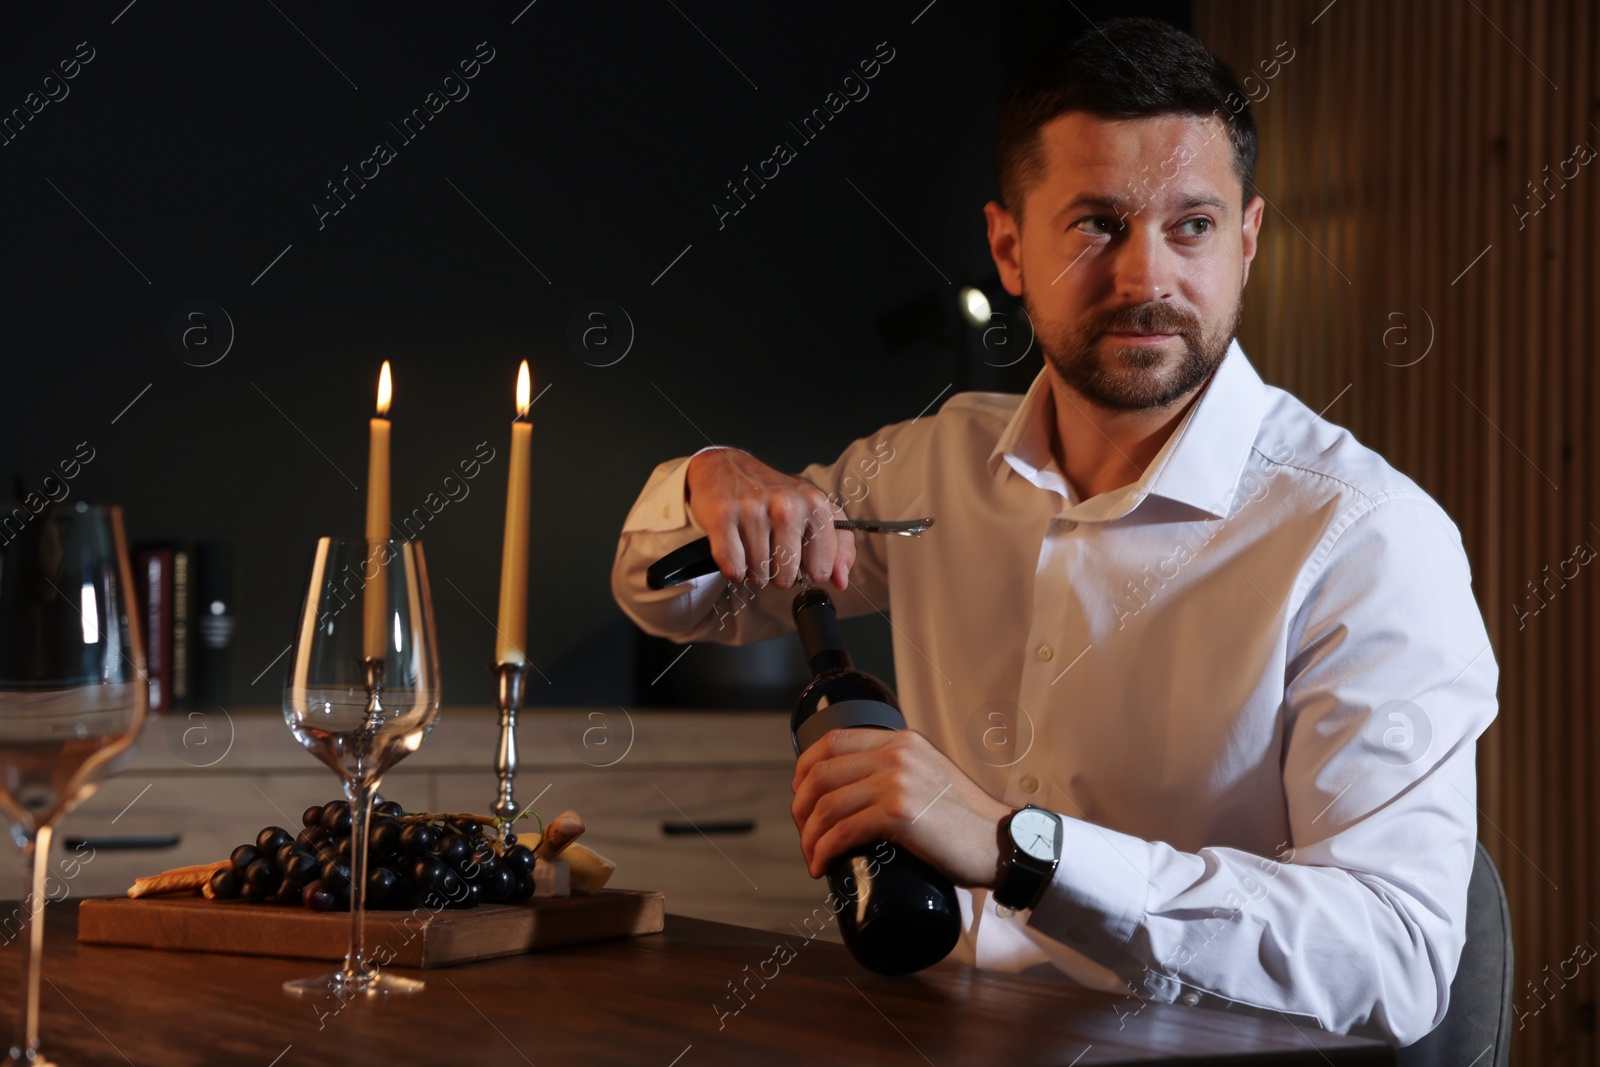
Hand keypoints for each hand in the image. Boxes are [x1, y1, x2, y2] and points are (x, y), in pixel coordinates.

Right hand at [686, 448, 854, 589]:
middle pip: (787, 576)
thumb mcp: (814, 511)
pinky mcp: (723, 516)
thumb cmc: (771, 494)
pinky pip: (734, 568)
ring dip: (753, 569)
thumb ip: (839, 546)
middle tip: (771, 550)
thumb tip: (841, 581)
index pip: (821, 567)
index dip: (808, 570)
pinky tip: (736, 548)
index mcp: (815, 503)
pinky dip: (733, 568)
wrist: (722, 465)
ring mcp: (753, 509)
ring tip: (751, 545)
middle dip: (777, 573)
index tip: (800, 556)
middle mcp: (787, 505)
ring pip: (759, 574)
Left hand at [791, 728, 1012, 887]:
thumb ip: (902, 771)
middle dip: (802, 808)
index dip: (805, 767)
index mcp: (902, 740)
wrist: (1001, 842)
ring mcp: (899, 782)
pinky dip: (825, 849)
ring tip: (812, 857)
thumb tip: (862, 792)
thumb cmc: (966, 820)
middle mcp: (897, 754)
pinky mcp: (901, 814)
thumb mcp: (931, 775)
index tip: (800, 795)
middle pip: (822, 773)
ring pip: (828, 805)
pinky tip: (821, 864)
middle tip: (804, 835)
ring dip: (810, 836)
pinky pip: (844, 830)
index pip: (834, 740)